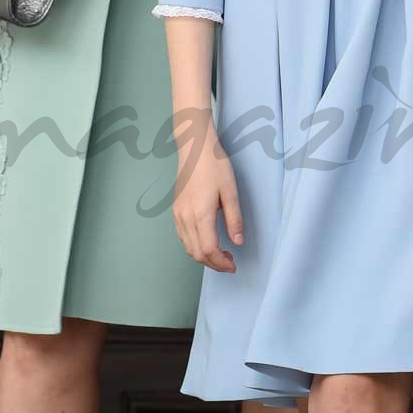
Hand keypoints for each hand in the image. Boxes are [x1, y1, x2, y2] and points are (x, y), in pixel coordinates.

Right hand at [172, 122, 243, 272]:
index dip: (221, 263)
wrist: (195, 147)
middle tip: (229, 263)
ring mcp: (178, 215)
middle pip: (196, 253)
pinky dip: (194, 247)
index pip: (209, 250)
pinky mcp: (175, 210)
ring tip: (220, 254)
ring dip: (203, 257)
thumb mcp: (231, 191)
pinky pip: (182, 237)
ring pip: (187, 247)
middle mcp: (185, 218)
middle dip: (213, 264)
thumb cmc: (215, 165)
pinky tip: (206, 241)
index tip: (233, 265)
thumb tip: (237, 242)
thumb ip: (234, 219)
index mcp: (200, 215)